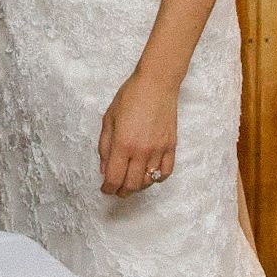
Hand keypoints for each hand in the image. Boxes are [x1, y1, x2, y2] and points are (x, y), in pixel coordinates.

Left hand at [98, 72, 179, 196]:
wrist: (156, 84)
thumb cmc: (130, 97)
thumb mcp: (109, 119)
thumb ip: (105, 146)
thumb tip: (105, 169)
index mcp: (123, 144)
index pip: (114, 178)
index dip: (108, 188)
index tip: (105, 189)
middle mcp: (141, 151)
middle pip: (131, 185)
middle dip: (121, 192)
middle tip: (116, 190)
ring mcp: (158, 150)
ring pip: (148, 181)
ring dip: (138, 186)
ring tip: (131, 182)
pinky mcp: (171, 146)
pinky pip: (165, 172)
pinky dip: (157, 179)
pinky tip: (149, 175)